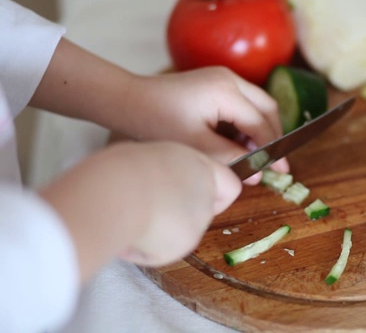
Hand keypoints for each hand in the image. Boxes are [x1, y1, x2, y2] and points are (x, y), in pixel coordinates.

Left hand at [40, 141, 241, 280]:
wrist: (108, 199)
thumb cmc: (156, 222)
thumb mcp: (187, 240)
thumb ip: (192, 227)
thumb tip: (175, 224)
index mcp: (208, 172)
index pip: (231, 184)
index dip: (220, 206)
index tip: (200, 220)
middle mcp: (182, 154)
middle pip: (193, 177)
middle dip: (182, 200)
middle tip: (167, 223)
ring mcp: (151, 151)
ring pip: (162, 176)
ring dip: (153, 196)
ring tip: (137, 221)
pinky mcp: (121, 154)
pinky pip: (134, 176)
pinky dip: (128, 192)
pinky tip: (117, 211)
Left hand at [118, 67, 288, 182]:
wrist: (128, 100)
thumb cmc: (156, 122)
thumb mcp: (195, 146)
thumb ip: (230, 158)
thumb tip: (259, 174)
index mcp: (226, 91)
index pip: (260, 123)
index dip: (272, 150)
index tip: (280, 171)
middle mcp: (230, 79)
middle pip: (267, 108)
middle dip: (273, 136)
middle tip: (274, 163)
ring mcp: (223, 78)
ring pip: (257, 104)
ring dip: (259, 130)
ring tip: (252, 156)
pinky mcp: (215, 82)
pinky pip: (243, 102)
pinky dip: (246, 123)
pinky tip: (236, 143)